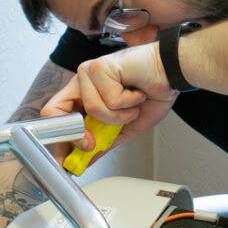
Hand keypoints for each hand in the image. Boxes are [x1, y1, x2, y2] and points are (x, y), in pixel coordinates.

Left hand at [41, 42, 178, 160]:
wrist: (173, 73)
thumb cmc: (153, 91)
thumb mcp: (126, 126)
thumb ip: (104, 142)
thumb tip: (87, 160)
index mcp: (84, 94)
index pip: (56, 116)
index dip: (61, 140)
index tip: (70, 160)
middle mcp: (82, 81)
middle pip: (54, 111)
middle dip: (77, 134)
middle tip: (93, 141)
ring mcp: (89, 72)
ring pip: (91, 110)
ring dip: (119, 115)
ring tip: (133, 104)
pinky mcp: (100, 67)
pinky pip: (109, 100)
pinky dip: (128, 103)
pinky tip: (136, 92)